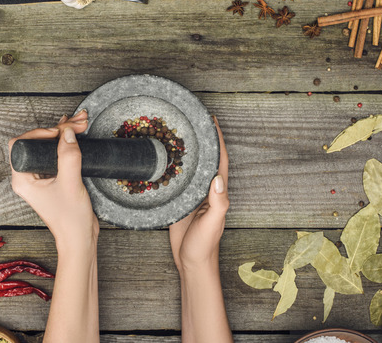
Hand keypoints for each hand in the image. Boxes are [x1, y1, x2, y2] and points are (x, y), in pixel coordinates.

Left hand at [9, 110, 98, 250]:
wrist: (80, 238)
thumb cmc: (70, 220)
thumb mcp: (70, 184)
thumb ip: (68, 156)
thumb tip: (67, 132)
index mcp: (22, 179)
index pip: (21, 144)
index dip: (40, 132)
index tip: (60, 132)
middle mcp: (27, 177)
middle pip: (36, 142)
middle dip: (58, 129)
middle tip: (77, 123)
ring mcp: (40, 178)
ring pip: (47, 146)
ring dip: (64, 133)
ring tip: (81, 124)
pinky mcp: (52, 179)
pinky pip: (55, 154)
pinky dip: (66, 143)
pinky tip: (76, 133)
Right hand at [169, 117, 228, 272]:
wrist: (191, 262)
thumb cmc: (205, 245)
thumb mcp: (212, 223)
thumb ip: (218, 202)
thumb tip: (218, 178)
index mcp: (217, 191)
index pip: (220, 159)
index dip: (217, 139)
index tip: (211, 120)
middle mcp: (206, 189)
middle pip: (205, 158)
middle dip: (201, 139)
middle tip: (190, 119)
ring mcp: (193, 195)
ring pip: (190, 167)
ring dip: (186, 151)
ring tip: (174, 132)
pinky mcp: (180, 201)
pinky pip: (176, 180)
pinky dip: (171, 167)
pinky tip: (161, 159)